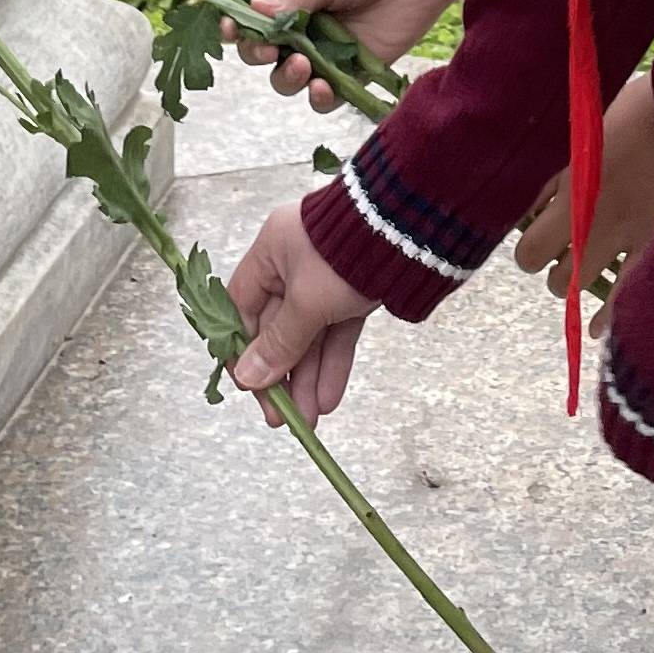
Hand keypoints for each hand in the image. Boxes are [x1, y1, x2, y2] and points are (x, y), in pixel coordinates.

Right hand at [224, 196, 374, 419]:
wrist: (411, 233)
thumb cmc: (348, 254)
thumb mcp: (307, 301)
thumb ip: (279, 342)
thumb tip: (248, 378)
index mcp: (271, 252)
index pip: (242, 306)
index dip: (241, 348)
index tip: (247, 385)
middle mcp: (294, 263)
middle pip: (277, 327)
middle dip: (281, 375)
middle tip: (280, 416)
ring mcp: (325, 279)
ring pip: (309, 336)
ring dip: (307, 378)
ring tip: (308, 419)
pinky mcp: (353, 293)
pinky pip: (336, 333)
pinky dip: (332, 363)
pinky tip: (328, 397)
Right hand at [228, 0, 503, 109]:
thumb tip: (252, 14)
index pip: (248, 14)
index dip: (236, 25)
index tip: (231, 29)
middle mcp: (300, 21)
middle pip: (262, 51)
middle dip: (258, 54)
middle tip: (269, 49)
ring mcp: (326, 48)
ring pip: (289, 77)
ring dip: (287, 78)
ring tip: (302, 66)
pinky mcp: (354, 69)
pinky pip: (328, 95)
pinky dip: (319, 97)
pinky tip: (322, 88)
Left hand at [511, 67, 653, 334]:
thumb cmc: (641, 109)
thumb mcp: (586, 134)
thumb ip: (560, 174)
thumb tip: (532, 203)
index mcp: (573, 196)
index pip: (531, 252)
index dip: (531, 250)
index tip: (540, 236)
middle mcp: (597, 227)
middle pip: (557, 279)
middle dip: (557, 269)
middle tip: (567, 253)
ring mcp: (634, 241)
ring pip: (587, 289)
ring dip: (581, 284)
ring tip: (586, 274)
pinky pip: (631, 297)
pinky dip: (612, 317)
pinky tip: (600, 328)